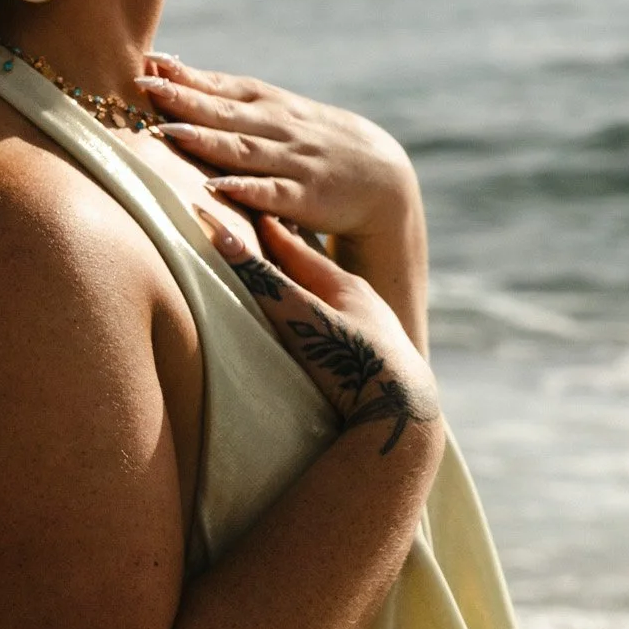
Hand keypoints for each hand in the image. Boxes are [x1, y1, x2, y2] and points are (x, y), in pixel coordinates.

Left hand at [135, 55, 417, 243]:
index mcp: (271, 105)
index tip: (149, 61)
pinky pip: (271, 192)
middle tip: (143, 85)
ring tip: (167, 131)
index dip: (187, 75)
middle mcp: (279, 128)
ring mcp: (293, 161)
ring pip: (242, 148)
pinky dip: (244, 189)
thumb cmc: (316, 144)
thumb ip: (234, 104)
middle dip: (183, 98)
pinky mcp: (306, 197)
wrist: (382, 178)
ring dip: (204, 139)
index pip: (224, 86)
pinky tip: (216, 186)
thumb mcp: (281, 116)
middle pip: (224, 112)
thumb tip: (177, 80)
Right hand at [197, 207, 440, 455]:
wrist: (404, 413)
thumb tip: (225, 237)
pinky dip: (328, 323)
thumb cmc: (351, 360)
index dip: (275, 234)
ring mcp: (376, 333)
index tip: (259, 215)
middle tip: (276, 241)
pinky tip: (328, 337)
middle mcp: (365, 305)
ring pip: (337, 304)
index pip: (301, 252)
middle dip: (296, 261)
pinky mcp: (380, 363)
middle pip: (321, 275)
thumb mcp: (301, 318)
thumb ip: (265, 282)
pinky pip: (346, 332)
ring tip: (300, 287)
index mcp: (346, 287)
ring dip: (314, 294)